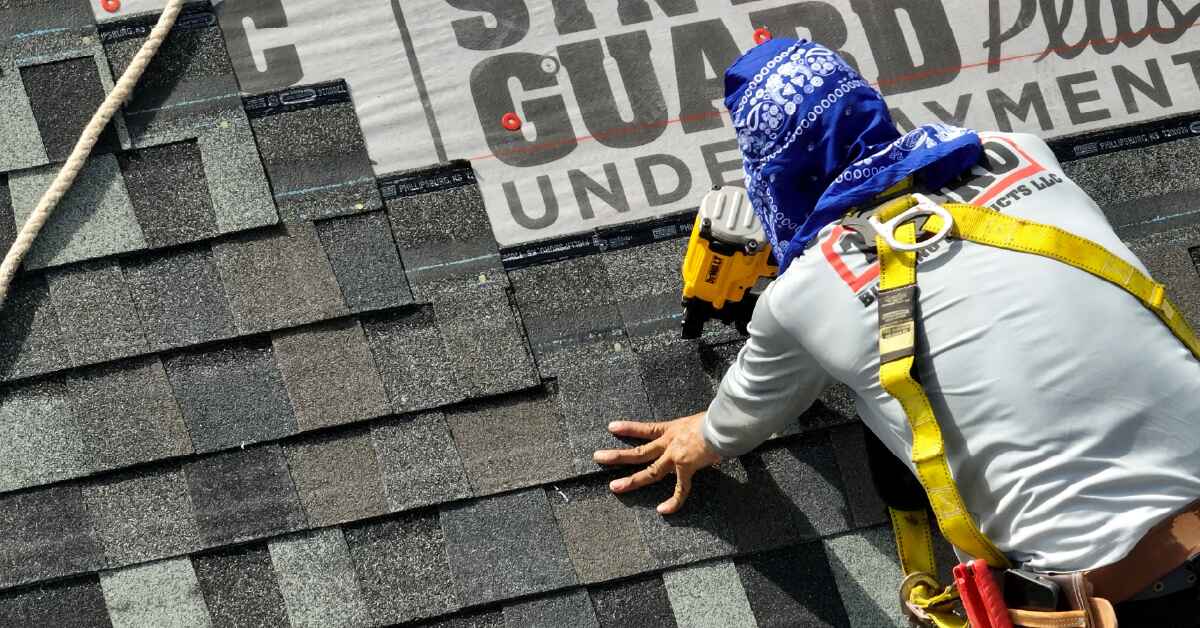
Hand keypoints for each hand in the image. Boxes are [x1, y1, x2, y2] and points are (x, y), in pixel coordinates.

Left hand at [592, 412, 721, 514]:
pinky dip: (673, 501)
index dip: (628, 428)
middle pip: (639, 451)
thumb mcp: (700, 420)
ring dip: (631, 480)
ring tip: (614, 487)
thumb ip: (696, 428)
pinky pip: (679, 489)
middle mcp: (669, 443)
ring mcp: (675, 456)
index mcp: (672, 429)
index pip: (646, 428)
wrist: (723, 423)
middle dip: (617, 456)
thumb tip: (703, 431)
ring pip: (649, 471)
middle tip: (598, 458)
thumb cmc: (717, 419)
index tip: (611, 428)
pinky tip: (663, 510)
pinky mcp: (685, 467)